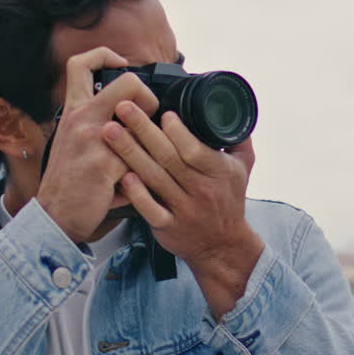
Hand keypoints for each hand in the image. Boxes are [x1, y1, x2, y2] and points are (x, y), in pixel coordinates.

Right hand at [35, 48, 159, 242]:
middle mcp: (82, 119)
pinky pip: (139, 163)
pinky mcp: (105, 165)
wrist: (54, 216)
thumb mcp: (74, 141)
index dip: (105, 55)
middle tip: (147, 118)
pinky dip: (138, 179)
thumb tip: (127, 112)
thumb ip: (96, 123)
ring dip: (147, 144)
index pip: (80, 64)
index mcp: (74, 111)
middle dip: (148, 98)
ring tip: (139, 161)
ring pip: (141, 126)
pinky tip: (125, 190)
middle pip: (128, 84)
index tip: (121, 64)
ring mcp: (94, 140)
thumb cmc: (68, 181)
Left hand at [102, 102, 263, 316]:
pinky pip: (150, 210)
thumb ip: (238, 138)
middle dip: (143, 129)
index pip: (195, 149)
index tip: (160, 111)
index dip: (176, 130)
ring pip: (154, 178)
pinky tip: (122, 176)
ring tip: (110, 131)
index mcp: (218, 172)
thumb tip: (232, 110)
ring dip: (130, 152)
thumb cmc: (229, 201)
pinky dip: (137, 194)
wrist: (222, 246)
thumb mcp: (243, 168)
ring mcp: (183, 209)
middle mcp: (200, 190)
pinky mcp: (167, 226)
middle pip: (168, 157)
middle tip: (123, 107)